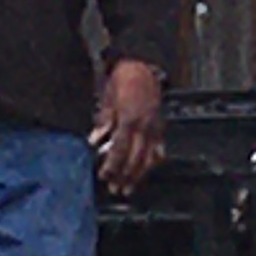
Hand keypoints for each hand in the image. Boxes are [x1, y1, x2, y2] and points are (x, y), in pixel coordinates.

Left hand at [91, 60, 164, 194]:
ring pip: (148, 158)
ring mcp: (154, 127)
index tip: (104, 176)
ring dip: (138, 175)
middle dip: (124, 176)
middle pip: (135, 159)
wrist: (143, 66)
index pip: (120, 150)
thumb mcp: (108, 98)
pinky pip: (158, 148)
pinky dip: (153, 161)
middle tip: (115, 189)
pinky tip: (147, 169)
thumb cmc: (123, 80)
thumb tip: (95, 141)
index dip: (112, 166)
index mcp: (129, 120)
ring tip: (129, 187)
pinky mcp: (160, 126)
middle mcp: (144, 127)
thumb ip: (103, 122)